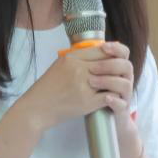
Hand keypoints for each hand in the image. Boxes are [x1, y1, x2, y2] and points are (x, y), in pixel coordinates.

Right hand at [14, 41, 139, 155]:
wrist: (37, 107)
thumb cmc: (48, 87)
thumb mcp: (60, 65)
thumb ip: (78, 58)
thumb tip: (99, 51)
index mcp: (72, 58)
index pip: (101, 50)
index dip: (111, 54)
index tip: (115, 59)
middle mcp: (78, 70)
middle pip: (109, 63)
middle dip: (117, 68)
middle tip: (120, 73)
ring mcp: (84, 86)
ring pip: (112, 80)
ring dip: (117, 83)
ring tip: (118, 85)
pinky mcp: (87, 102)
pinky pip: (108, 96)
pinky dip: (113, 97)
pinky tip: (113, 97)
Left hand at [90, 41, 142, 157]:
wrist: (102, 119)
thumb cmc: (92, 95)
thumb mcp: (90, 75)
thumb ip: (92, 62)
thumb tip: (83, 46)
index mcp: (118, 69)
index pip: (123, 53)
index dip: (116, 48)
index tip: (104, 47)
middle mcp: (124, 80)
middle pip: (126, 66)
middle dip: (109, 65)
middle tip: (92, 69)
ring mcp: (124, 95)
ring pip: (126, 84)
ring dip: (109, 81)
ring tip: (92, 83)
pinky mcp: (121, 110)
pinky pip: (122, 104)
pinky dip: (114, 100)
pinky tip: (105, 98)